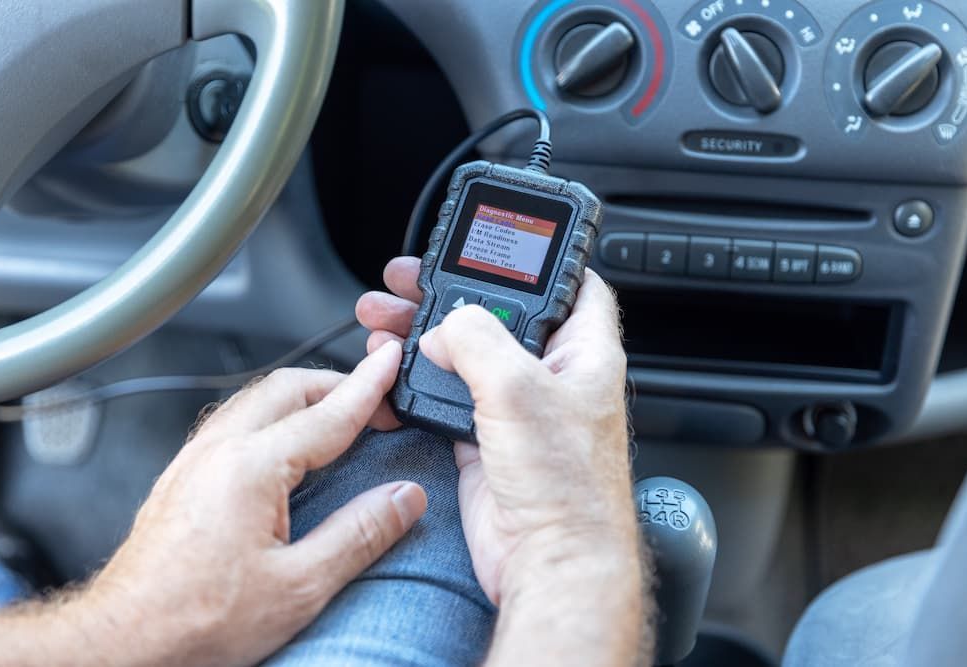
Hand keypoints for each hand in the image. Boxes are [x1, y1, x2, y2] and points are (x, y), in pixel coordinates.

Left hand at [82, 341, 426, 666]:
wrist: (126, 643)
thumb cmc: (196, 621)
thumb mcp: (300, 587)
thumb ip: (359, 534)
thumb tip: (404, 499)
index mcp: (249, 467)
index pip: (327, 413)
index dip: (368, 386)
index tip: (390, 362)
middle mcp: (216, 450)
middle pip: (288, 388)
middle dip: (337, 383)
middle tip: (376, 400)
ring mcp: (193, 461)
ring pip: (257, 400)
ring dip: (304, 398)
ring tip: (339, 415)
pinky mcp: (181, 478)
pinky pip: (235, 422)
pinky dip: (275, 417)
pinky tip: (287, 444)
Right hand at [357, 259, 641, 612]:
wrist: (546, 560)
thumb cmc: (565, 486)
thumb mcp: (518, 387)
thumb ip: (477, 337)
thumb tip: (447, 323)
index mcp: (584, 351)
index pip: (573, 284)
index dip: (540, 258)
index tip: (498, 241)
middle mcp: (552, 375)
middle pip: (500, 313)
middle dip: (452, 291)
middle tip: (409, 276)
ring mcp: (516, 407)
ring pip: (465, 352)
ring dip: (423, 332)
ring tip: (382, 314)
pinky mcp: (484, 436)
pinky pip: (444, 392)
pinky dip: (415, 377)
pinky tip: (389, 365)